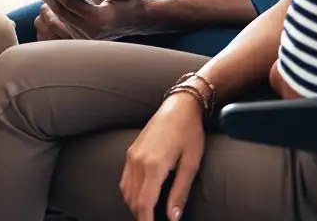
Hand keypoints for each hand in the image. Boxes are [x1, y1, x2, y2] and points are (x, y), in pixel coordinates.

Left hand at [30, 0, 158, 40]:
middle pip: (60, 11)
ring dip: (46, 1)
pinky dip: (53, 9)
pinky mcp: (82, 37)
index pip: (70, 3)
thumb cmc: (131, 1)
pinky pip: (63, 22)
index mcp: (99, 20)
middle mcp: (90, 32)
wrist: (140, 20)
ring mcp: (85, 37)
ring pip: (59, 18)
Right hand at [120, 92, 205, 220]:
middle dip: (140, 216)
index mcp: (153, 166)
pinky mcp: (131, 151)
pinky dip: (130, 193)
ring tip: (148, 215)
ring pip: (125, 191)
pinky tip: (141, 197)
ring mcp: (131, 155)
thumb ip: (180, 192)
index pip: (144, 204)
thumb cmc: (189, 133)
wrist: (179, 106)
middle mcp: (137, 161)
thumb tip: (173, 217)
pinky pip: (124, 179)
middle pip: (132, 200)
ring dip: (134, 206)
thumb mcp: (191, 164)